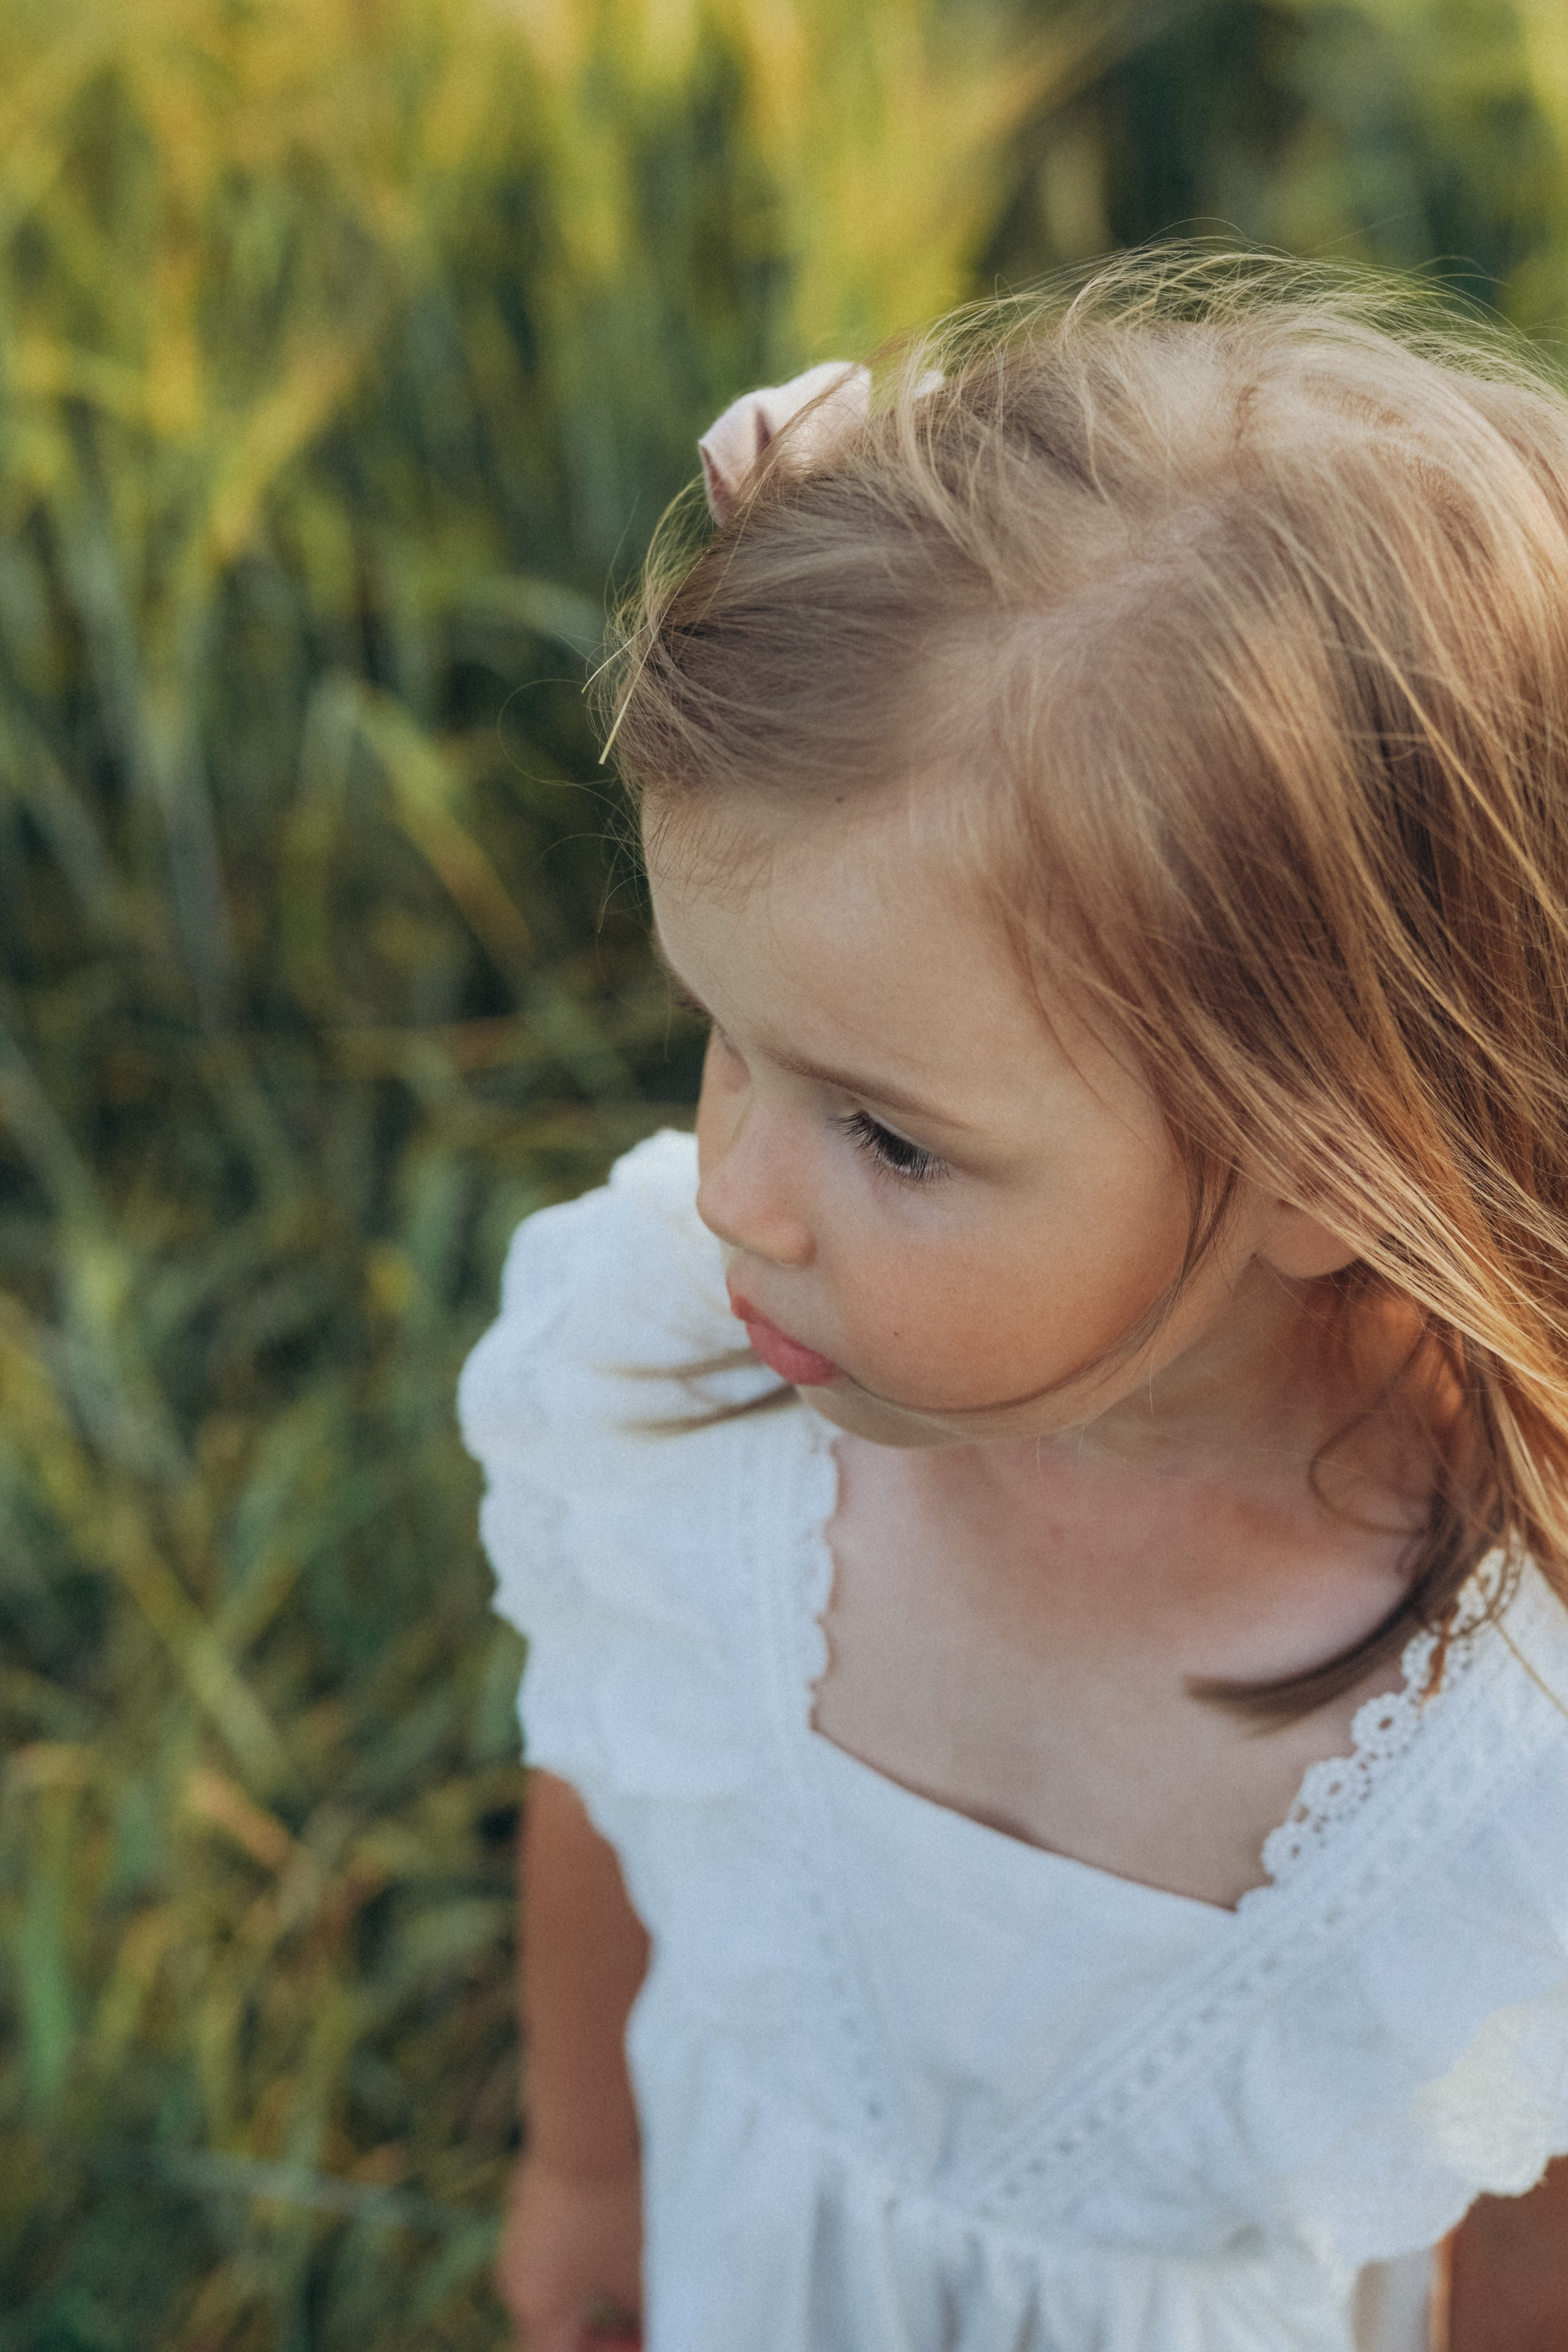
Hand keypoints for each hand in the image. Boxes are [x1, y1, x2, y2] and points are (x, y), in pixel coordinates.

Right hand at [495, 2153, 643, 2351]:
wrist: (585, 2124)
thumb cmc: (614, 2210)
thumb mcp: (642, 2276)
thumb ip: (647, 2319)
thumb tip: (656, 2330)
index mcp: (536, 2310)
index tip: (649, 2337)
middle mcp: (515, 2279)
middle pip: (559, 2330)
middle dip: (605, 2331)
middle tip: (647, 2318)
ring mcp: (519, 2237)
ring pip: (560, 2287)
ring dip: (599, 2292)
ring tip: (641, 2273)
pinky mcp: (531, 2202)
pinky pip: (557, 2249)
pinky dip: (589, 2256)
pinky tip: (624, 2231)